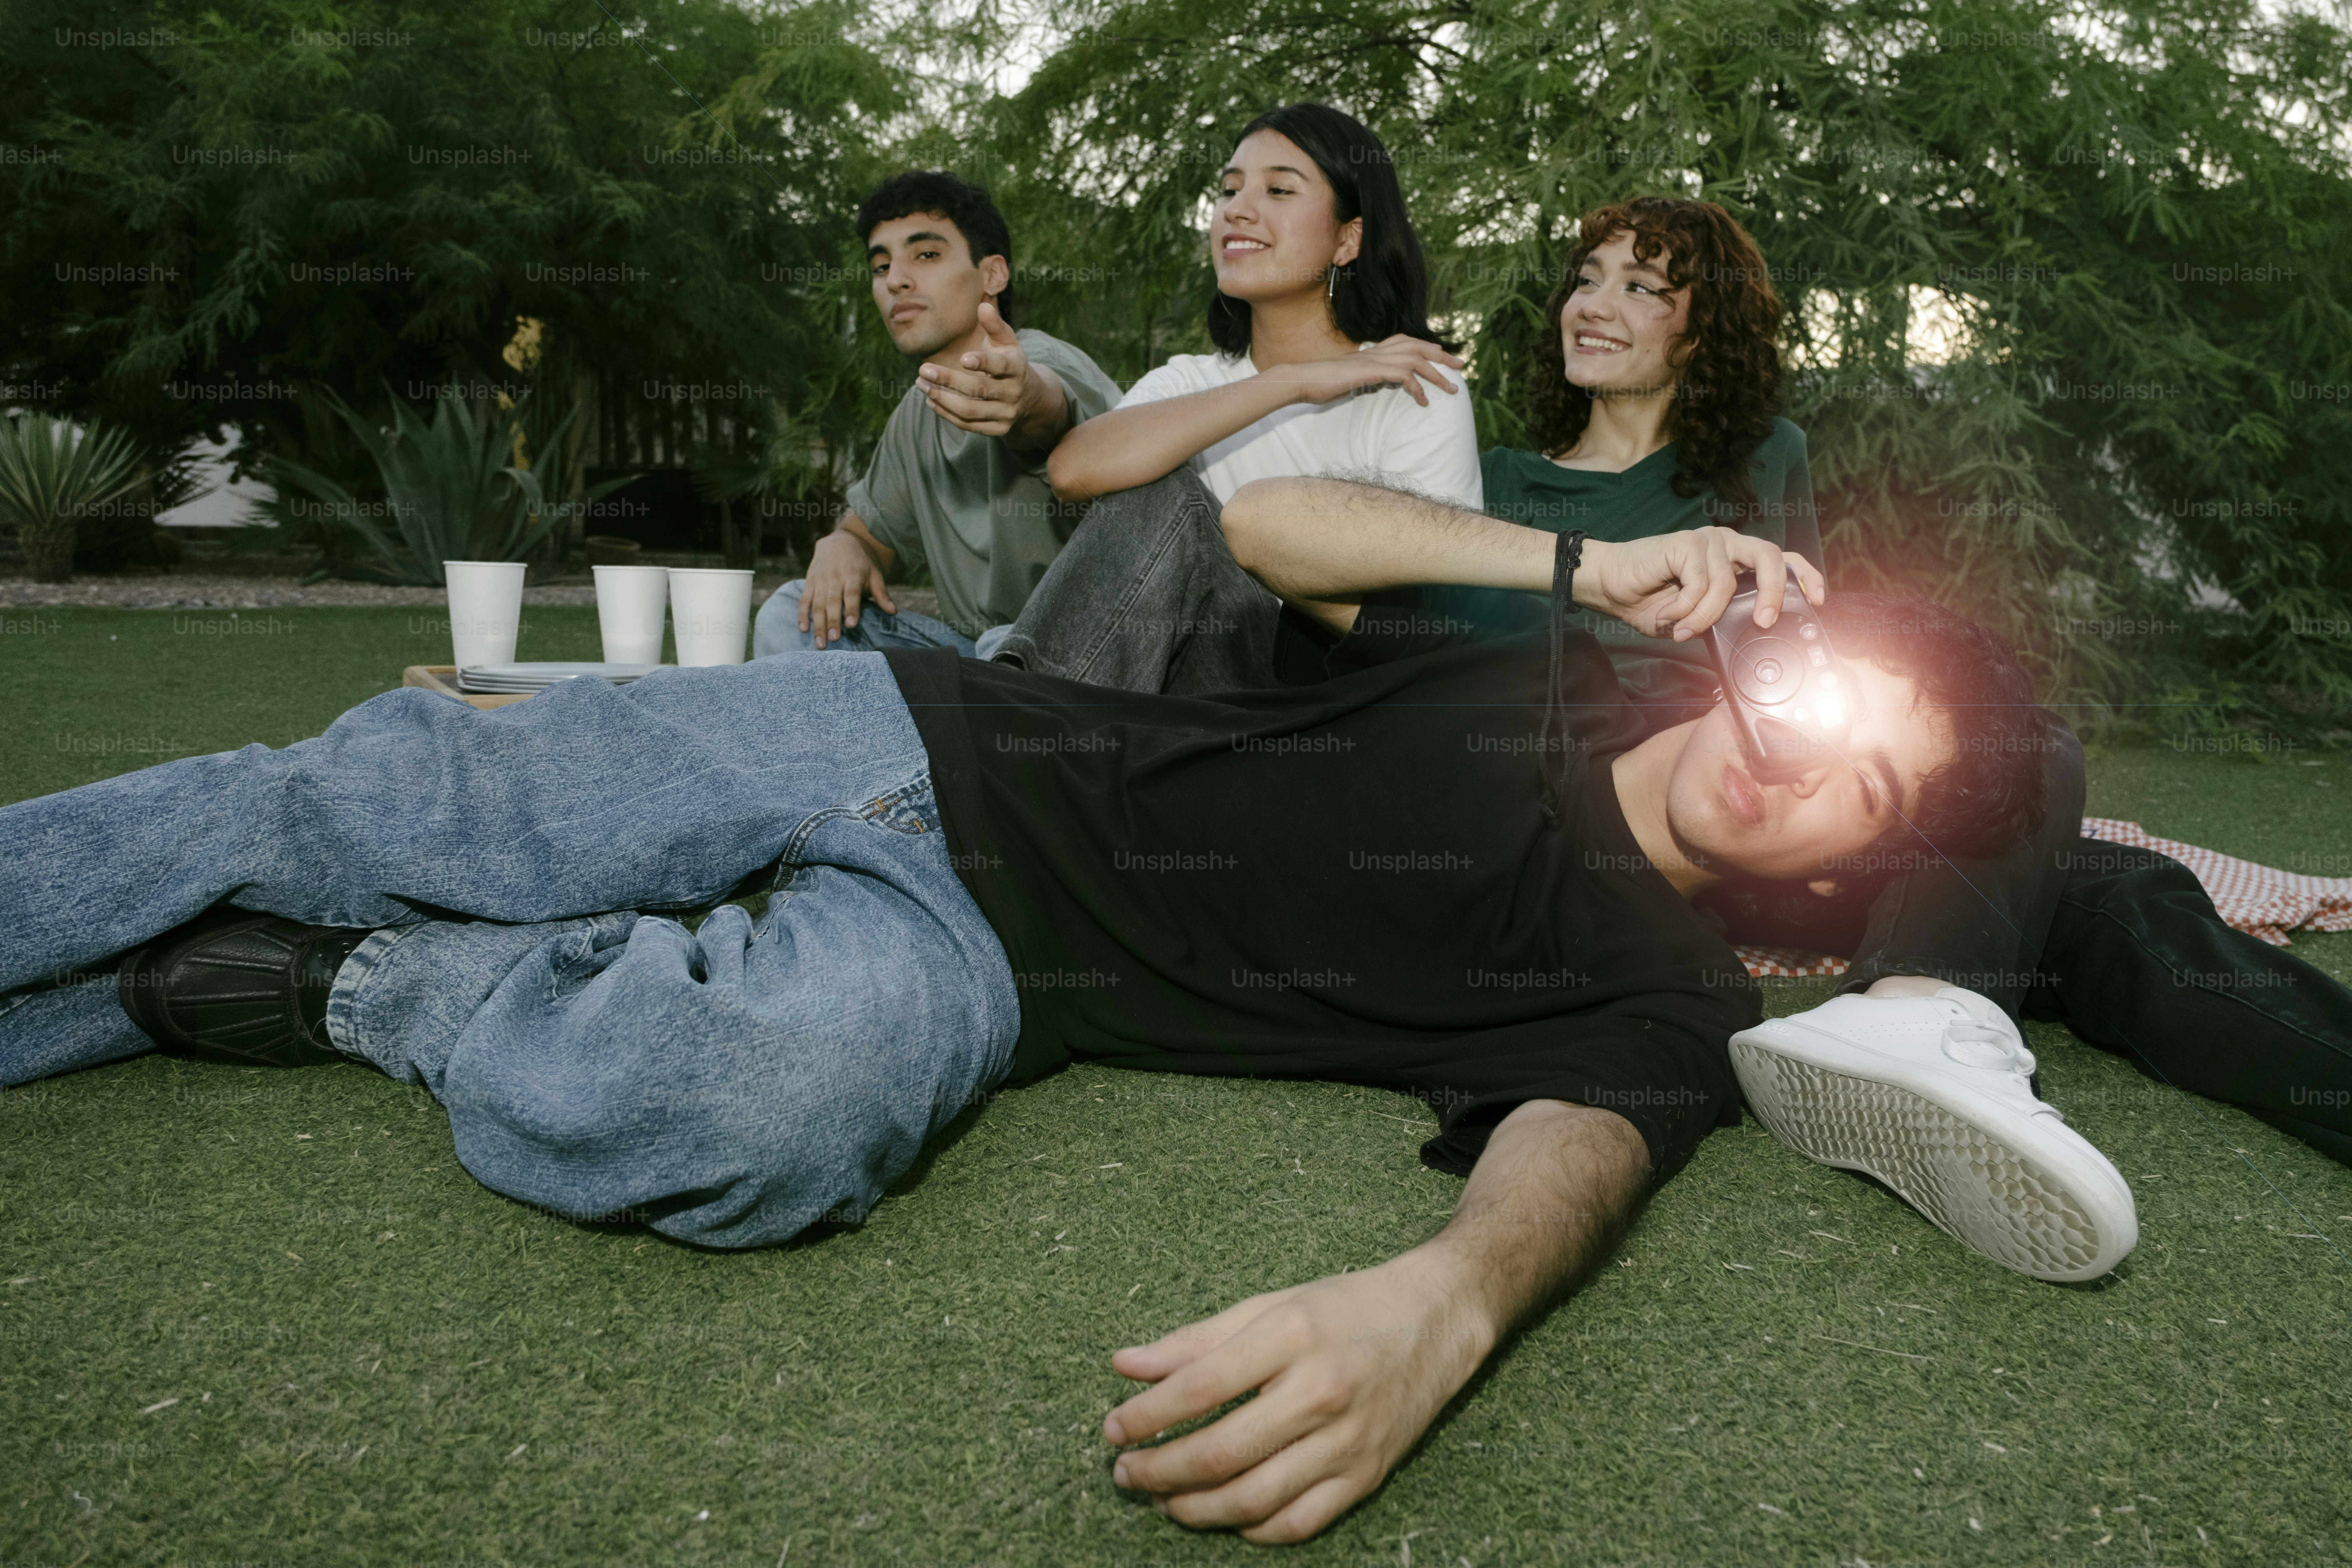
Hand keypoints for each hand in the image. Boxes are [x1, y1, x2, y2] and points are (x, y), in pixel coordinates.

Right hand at [797, 531, 892, 648]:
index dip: (851, 609)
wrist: (838, 541)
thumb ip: (881, 594)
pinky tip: (804, 629)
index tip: (852, 625)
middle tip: (834, 640)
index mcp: (852, 575)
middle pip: (832, 602)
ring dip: (818, 624)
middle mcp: (834, 578)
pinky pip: (804, 600)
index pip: (851, 594)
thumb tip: (893, 612)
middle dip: (832, 621)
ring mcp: (820, 581)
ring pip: (817, 604)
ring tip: (820, 643)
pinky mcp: (810, 583)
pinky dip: (802, 615)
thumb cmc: (860, 563)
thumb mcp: (874, 574)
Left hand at [916, 300, 1059, 439]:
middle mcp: (1013, 393)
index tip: (963, 358)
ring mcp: (1006, 414)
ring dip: (942, 398)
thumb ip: (994, 325)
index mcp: (1017, 368)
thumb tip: (982, 306)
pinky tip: (930, 400)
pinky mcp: (998, 429)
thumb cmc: (1009, 362)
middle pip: (979, 390)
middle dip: (949, 380)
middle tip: (924, 369)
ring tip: (921, 384)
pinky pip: (967, 424)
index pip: (1001, 366)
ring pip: (970, 410)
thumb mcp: (1007, 342)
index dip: (983, 362)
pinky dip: (946, 413)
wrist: (1029, 397)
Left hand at [1102, 1251, 1493, 1542]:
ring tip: (1162, 1498)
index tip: (1111, 1428)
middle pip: (1222, 1452)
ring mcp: (1349, 1440)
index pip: (1199, 1387)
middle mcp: (1322, 1391)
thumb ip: (1196, 1340)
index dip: (1145, 1415)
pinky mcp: (1368, 1474)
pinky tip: (1224, 1514)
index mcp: (1292, 1336)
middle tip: (1125, 1471)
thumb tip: (1124, 1366)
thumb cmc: (1345, 1308)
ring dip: (1195, 1508)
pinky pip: (1298, 1522)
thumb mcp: (1270, 1304)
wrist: (1438, 1318)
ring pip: (1255, 1499)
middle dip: (1159, 1470)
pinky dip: (1252, 1528)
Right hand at [1271, 334, 1465, 408]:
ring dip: (1437, 375)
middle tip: (1461, 367)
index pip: (1407, 342)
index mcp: (1372, 351)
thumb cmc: (1321, 383)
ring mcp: (1374, 360)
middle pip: (1418, 346)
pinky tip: (1423, 402)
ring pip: (1416, 361)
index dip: (1427, 348)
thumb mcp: (1350, 379)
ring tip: (1452, 389)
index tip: (1443, 357)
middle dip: (1442, 356)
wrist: (1301, 380)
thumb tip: (1379, 382)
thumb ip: (1367, 377)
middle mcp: (1376, 351)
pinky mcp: (1371, 372)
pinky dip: (1417, 389)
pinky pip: (1403, 377)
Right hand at [1573, 526, 1824, 641]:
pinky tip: (1667, 613)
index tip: (1820, 600)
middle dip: (1773, 593)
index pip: (1782, 560)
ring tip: (1682, 627)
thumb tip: (1751, 635)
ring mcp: (1708, 540)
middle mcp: (1727, 544)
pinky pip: (1701, 584)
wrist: (1609, 584)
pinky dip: (1684, 608)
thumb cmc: (1652, 600)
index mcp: (1736, 560)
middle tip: (1763, 621)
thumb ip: (1723, 620)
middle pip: (1770, 556)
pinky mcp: (1686, 542)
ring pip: (1728, 582)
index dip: (1806, 576)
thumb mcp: (1697, 618)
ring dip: (1705, 615)